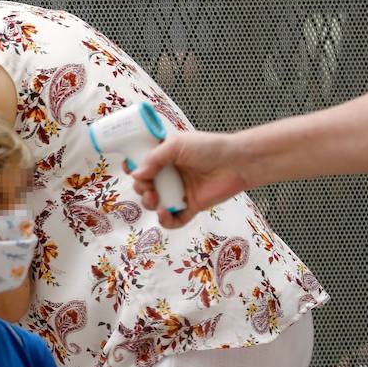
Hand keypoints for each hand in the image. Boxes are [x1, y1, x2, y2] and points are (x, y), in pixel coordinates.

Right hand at [129, 132, 249, 228]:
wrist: (238, 162)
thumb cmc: (210, 147)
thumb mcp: (176, 145)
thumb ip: (153, 159)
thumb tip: (135, 175)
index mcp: (165, 158)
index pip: (142, 165)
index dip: (133, 169)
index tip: (129, 170)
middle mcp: (170, 175)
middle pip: (144, 186)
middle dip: (140, 188)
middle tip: (147, 186)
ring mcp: (179, 192)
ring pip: (154, 204)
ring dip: (148, 203)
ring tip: (154, 199)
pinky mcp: (190, 207)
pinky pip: (174, 220)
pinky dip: (166, 221)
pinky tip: (165, 214)